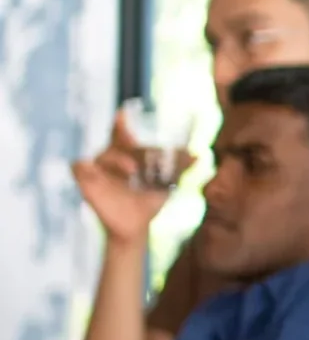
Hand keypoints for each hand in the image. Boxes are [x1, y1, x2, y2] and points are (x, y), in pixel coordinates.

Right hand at [69, 114, 191, 244]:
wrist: (137, 226)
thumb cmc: (149, 199)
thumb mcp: (167, 183)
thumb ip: (181, 167)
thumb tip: (198, 155)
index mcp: (128, 154)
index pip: (121, 133)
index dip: (121, 123)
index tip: (123, 112)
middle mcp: (111, 158)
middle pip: (114, 142)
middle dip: (123, 139)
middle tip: (137, 144)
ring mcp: (97, 170)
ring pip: (102, 155)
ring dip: (117, 160)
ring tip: (133, 170)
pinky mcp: (86, 183)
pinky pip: (79, 168)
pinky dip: (85, 168)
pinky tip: (92, 170)